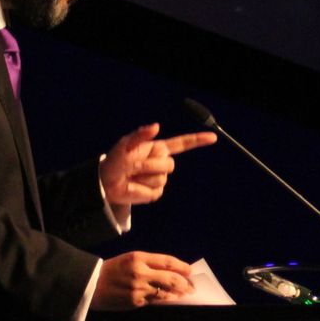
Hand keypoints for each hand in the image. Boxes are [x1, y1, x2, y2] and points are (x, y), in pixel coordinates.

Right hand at [91, 251, 194, 309]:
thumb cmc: (113, 270)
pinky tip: (171, 299)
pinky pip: (155, 301)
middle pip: (171, 278)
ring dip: (178, 294)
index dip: (182, 266)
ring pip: (165, 292)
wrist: (91, 285)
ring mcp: (138, 289)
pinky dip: (165, 300)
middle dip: (185, 283)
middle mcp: (140, 272)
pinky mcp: (135, 302)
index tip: (190, 270)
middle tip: (192, 286)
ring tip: (185, 294)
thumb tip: (171, 270)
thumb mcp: (130, 259)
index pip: (167, 261)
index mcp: (138, 258)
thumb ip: (149, 264)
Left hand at [99, 123, 216, 210]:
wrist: (105, 183)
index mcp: (157, 148)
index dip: (198, 140)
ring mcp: (159, 179)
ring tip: (130, 176)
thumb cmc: (115, 161)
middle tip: (132, 166)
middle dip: (150, 165)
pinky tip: (132, 187)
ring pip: (161, 179)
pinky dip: (140, 190)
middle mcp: (161, 163)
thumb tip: (157, 126)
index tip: (214, 137)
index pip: (181, 144)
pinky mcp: (154, 194)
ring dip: (142, 177)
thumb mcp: (124, 144)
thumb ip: (140, 134)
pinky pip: (154, 192)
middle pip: (169, 164)